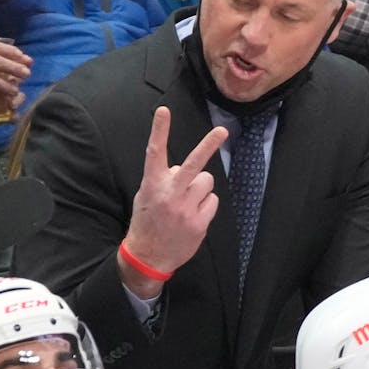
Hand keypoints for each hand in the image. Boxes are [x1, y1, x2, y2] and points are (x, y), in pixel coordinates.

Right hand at [120, 107, 224, 297]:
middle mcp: (170, 194)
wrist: (148, 257)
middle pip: (193, 164)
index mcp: (152, 185)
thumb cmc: (147, 222)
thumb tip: (182, 168)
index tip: (163, 111)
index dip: (159, 130)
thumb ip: (163, 179)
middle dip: (208, 145)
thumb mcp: (146, 196)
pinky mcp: (199, 223)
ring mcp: (185, 209)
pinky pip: (212, 201)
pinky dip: (206, 204)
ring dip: (200, 187)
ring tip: (187, 201)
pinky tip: (193, 214)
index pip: (155, 152)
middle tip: (222, 130)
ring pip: (207, 182)